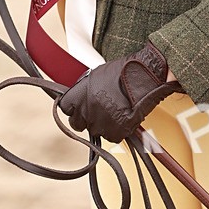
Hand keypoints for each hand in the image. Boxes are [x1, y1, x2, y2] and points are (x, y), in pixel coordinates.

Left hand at [59, 42, 179, 142]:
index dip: (72, 108)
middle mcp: (86, 111)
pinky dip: (117, 129)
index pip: (65, 108)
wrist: (144, 77)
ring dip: (102, 124)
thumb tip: (82, 98)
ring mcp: (100, 124)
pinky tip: (123, 116)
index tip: (77, 107)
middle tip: (97, 112)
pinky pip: (111, 136)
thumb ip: (85, 90)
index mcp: (79, 94)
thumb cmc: (123, 71)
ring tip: (115, 110)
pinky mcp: (114, 133)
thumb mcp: (96, 75)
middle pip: (76, 123)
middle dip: (84, 119)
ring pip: (95, 130)